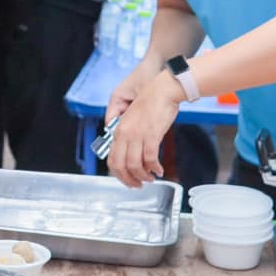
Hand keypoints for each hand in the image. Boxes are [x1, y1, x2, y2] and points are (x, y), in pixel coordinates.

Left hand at [106, 72, 183, 187]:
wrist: (162, 91)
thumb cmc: (151, 104)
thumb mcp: (133, 120)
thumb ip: (130, 136)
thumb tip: (133, 154)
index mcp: (118, 131)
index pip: (112, 159)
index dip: (119, 174)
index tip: (127, 179)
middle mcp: (125, 134)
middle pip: (121, 166)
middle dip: (129, 180)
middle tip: (138, 185)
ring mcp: (137, 135)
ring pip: (135, 165)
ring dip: (143, 176)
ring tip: (151, 178)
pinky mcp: (151, 135)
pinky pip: (150, 158)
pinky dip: (154, 168)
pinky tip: (159, 170)